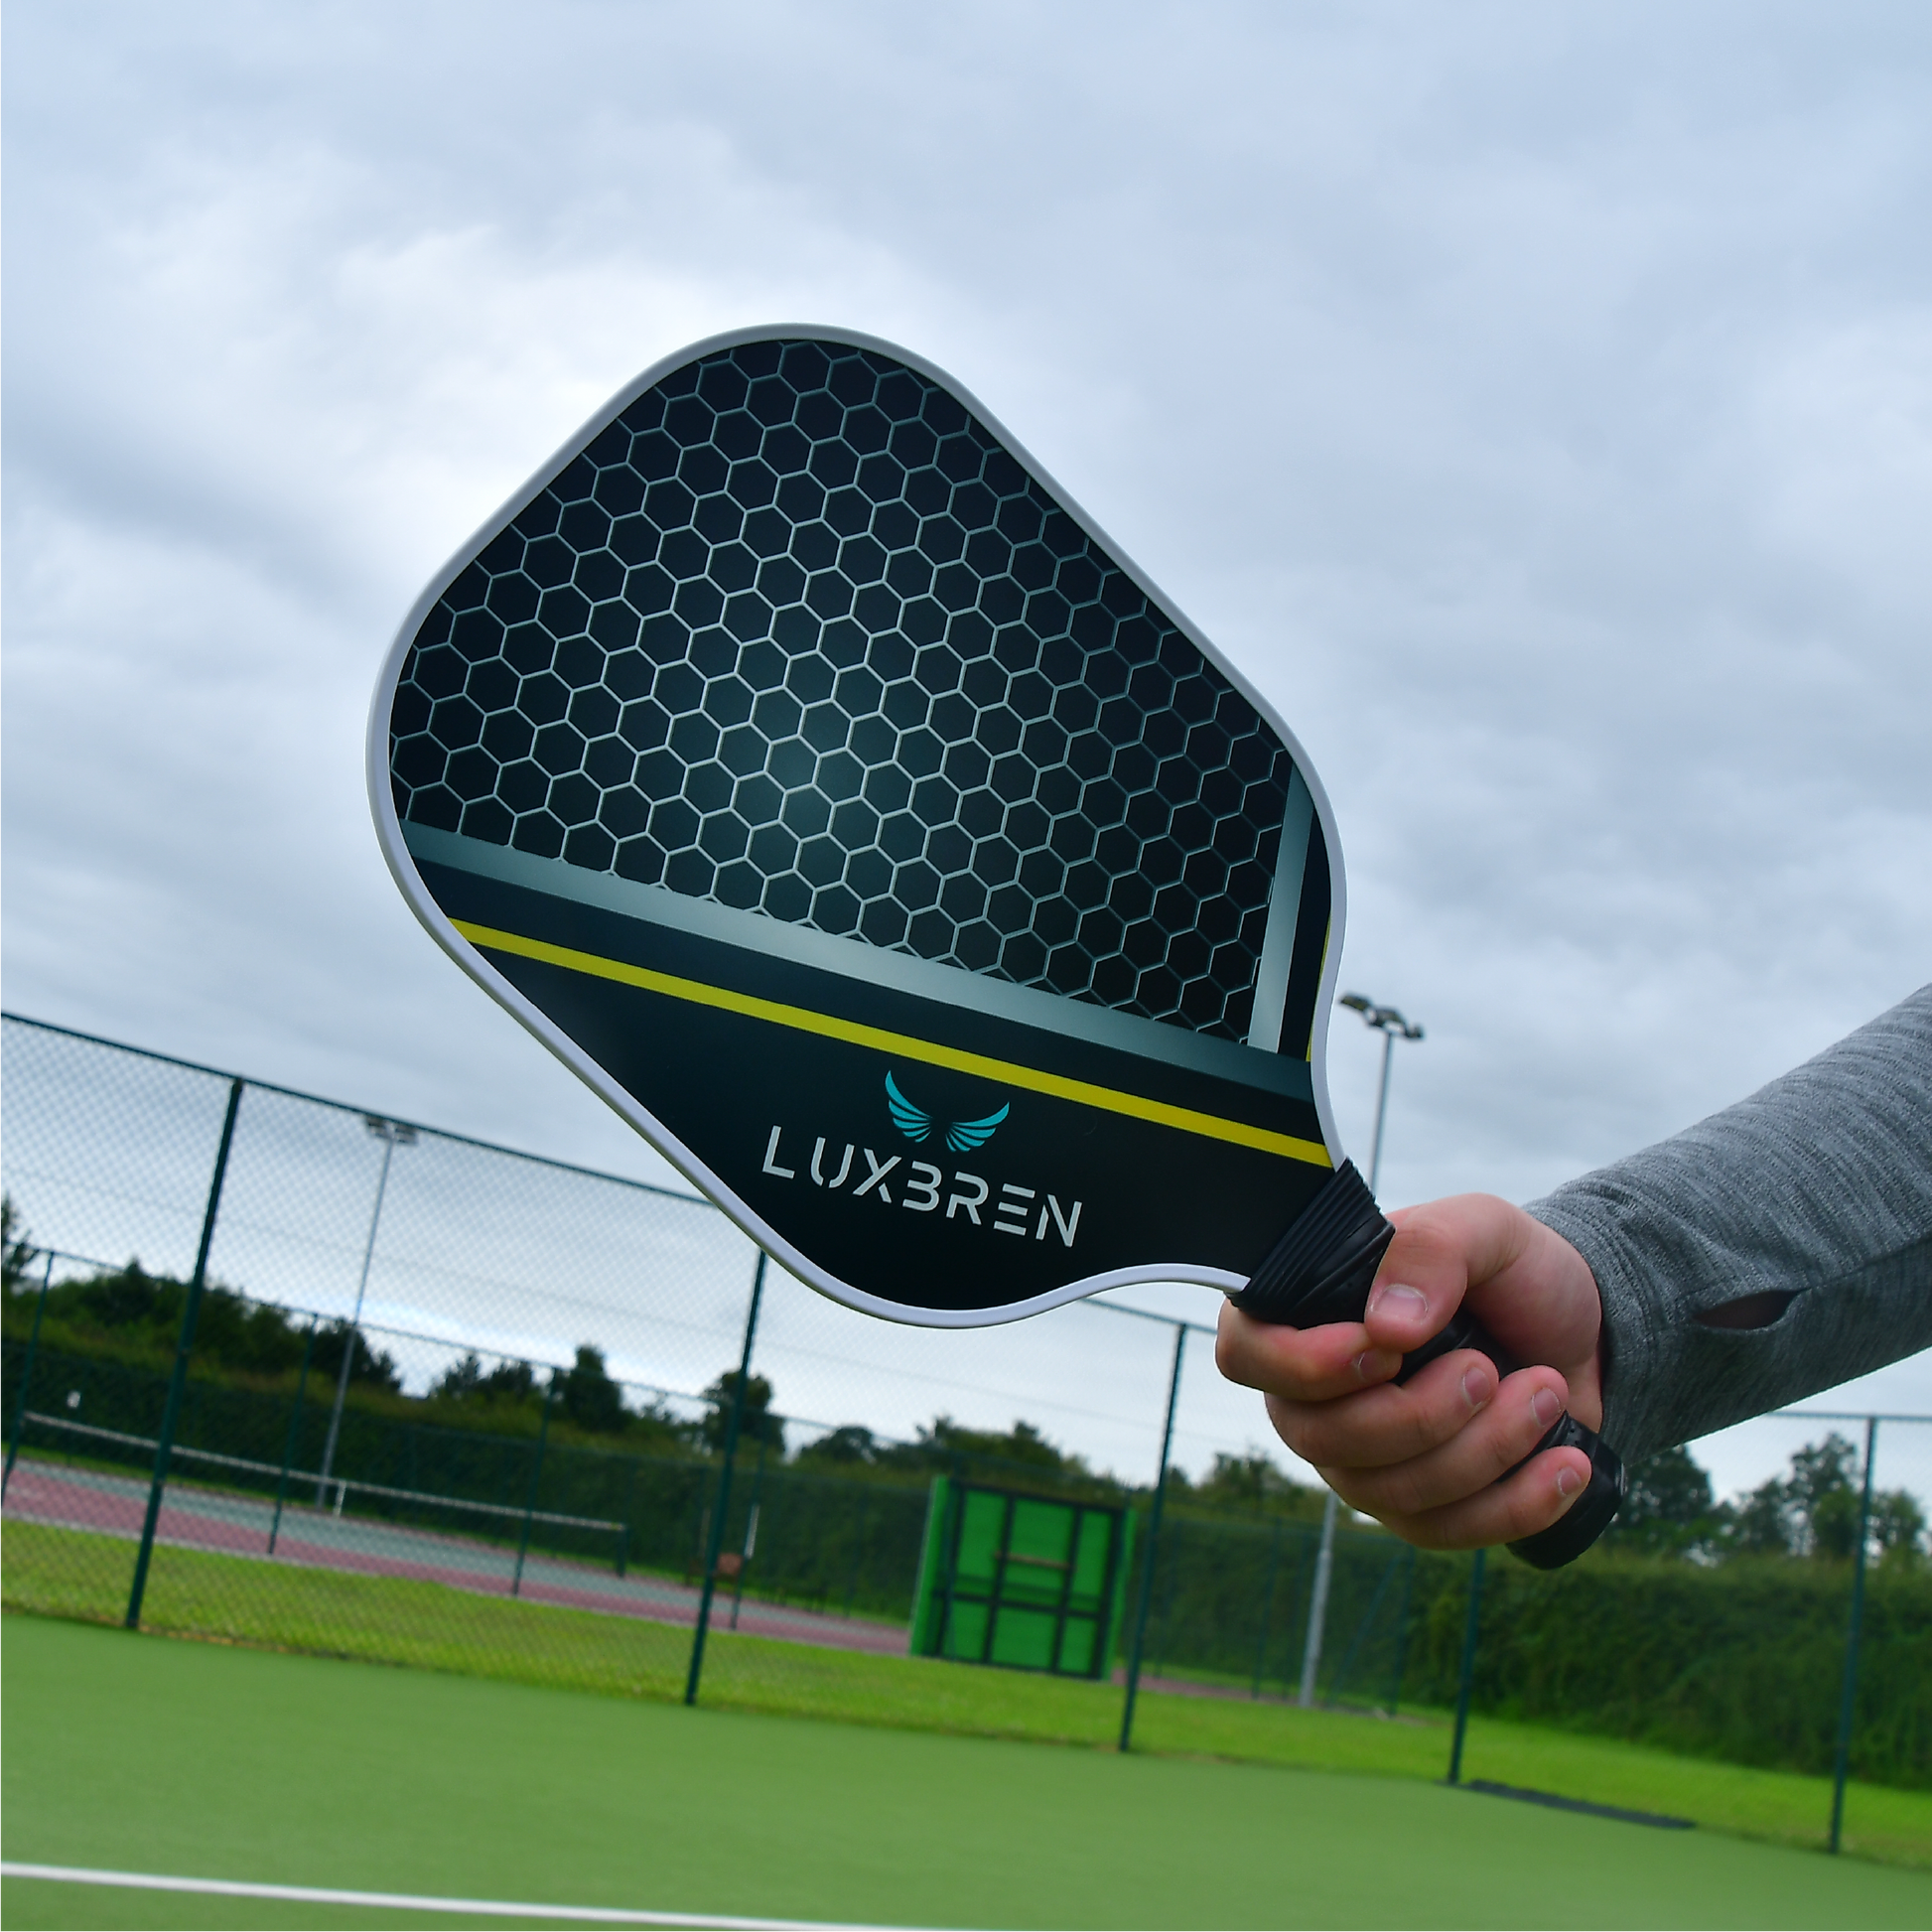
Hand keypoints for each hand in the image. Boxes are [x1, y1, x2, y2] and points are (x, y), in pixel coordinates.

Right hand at [1215, 1194, 1604, 1549]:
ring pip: (1391, 1493)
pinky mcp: (1421, 1507)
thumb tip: (1387, 1327)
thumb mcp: (1483, 1228)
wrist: (1581, 1328)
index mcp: (1307, 1314)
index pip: (1247, 1355)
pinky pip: (1446, 1533)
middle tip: (1490, 1368)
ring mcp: (1364, 1459)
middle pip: (1322, 1440)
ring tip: (1545, 1391)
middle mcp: (1317, 1394)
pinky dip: (1516, 1504)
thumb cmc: (1510, 1271)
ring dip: (1484, 1449)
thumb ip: (1432, 1251)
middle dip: (1421, 1415)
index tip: (1389, 1350)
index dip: (1304, 1367)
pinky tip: (1565, 1465)